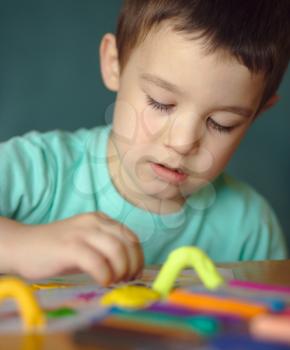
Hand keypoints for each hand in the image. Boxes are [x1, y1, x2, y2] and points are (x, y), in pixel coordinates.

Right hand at [5, 212, 143, 285]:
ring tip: (114, 281)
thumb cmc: (57, 249)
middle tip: (126, 280)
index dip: (138, 257)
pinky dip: (105, 274)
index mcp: (101, 220)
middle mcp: (94, 222)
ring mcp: (82, 232)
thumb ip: (106, 249)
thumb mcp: (87, 243)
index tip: (135, 273)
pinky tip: (102, 281)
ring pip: (116, 249)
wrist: (23, 246)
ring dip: (121, 270)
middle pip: (127, 243)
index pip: (130, 236)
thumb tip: (129, 268)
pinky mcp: (70, 246)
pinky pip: (97, 261)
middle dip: (132, 265)